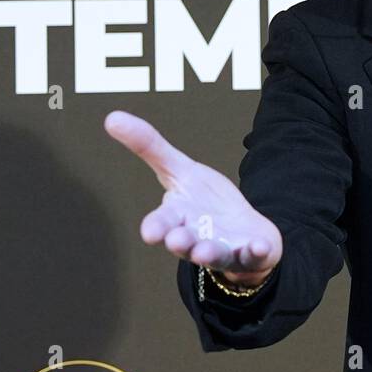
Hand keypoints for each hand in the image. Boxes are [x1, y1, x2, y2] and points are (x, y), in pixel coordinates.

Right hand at [104, 110, 282, 287]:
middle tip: (176, 240)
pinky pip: (253, 254)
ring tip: (204, 251)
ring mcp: (223, 248)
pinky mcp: (249, 253)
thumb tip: (111, 117)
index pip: (162, 223)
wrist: (242, 230)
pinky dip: (256, 251)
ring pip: (214, 254)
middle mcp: (196, 239)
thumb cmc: (205, 202)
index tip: (149, 232)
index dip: (156, 227)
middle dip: (180, 242)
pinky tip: (259, 246)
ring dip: (209, 252)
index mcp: (177, 217)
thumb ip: (149, 147)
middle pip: (185, 243)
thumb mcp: (180, 170)